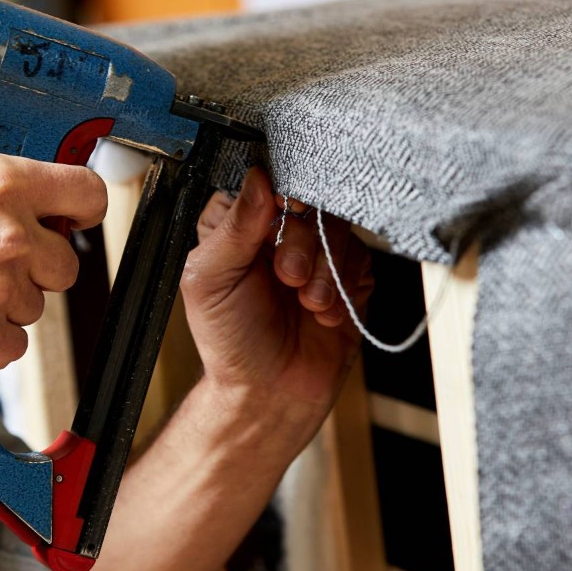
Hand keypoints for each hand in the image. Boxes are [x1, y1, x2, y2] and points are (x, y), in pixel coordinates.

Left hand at [180, 167, 372, 426]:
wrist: (271, 393)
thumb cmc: (231, 341)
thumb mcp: (211, 281)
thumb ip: (233, 228)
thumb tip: (258, 178)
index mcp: (236, 224)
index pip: (263, 181)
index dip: (278, 195)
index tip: (283, 211)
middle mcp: (276, 232)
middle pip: (307, 200)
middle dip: (301, 241)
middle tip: (288, 278)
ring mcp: (315, 252)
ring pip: (337, 225)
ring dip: (324, 268)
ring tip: (307, 303)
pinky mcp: (347, 275)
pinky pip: (360, 257)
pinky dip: (344, 286)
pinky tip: (324, 313)